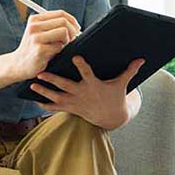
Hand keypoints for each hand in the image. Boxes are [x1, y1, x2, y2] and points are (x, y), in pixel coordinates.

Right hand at [8, 10, 80, 79]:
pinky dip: (60, 51)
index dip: (72, 21)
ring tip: (61, 47)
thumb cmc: (34, 48)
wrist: (19, 65)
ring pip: (64, 32)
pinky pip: (59, 46)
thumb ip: (54, 25)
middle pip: (64, 22)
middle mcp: (34, 26)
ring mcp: (36, 38)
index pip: (61, 13)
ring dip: (67, 41)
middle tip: (71, 40)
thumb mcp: (40, 32)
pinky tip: (54, 54)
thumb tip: (75, 25)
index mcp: (35, 19)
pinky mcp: (39, 50)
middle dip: (73, 31)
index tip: (76, 30)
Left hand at [29, 56, 143, 129]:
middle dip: (53, 80)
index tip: (75, 57)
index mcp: (94, 85)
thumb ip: (130, 70)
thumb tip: (141, 59)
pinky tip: (35, 99)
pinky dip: (45, 104)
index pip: (87, 73)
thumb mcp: (122, 84)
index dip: (81, 65)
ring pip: (57, 97)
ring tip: (32, 85)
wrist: (111, 117)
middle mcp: (83, 94)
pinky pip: (56, 107)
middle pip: (65, 86)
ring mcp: (75, 102)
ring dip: (44, 92)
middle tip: (41, 73)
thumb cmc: (115, 97)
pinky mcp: (72, 108)